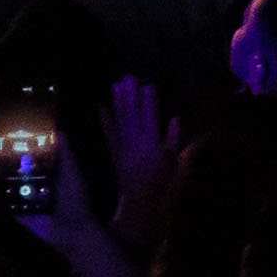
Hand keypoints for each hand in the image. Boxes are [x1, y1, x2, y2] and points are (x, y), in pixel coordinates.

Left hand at [100, 74, 169, 216]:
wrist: (140, 198)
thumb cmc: (161, 180)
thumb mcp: (174, 160)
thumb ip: (173, 139)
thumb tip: (175, 118)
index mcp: (152, 142)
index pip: (151, 117)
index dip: (149, 101)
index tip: (148, 85)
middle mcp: (136, 141)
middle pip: (132, 114)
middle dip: (130, 95)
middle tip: (128, 78)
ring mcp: (122, 145)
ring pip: (120, 120)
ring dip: (117, 102)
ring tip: (116, 85)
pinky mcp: (114, 151)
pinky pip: (108, 133)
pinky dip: (105, 120)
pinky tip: (101, 107)